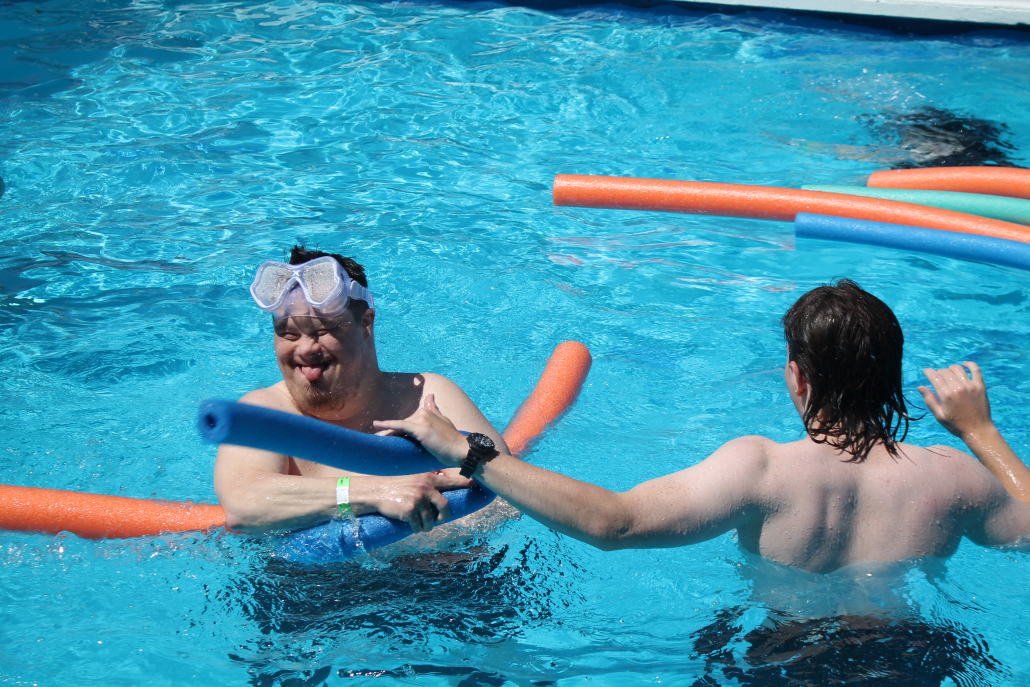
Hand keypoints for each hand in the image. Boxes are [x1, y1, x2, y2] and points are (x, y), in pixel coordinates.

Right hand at [351, 469, 472, 532]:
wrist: (375, 491)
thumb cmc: (395, 487)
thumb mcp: (413, 479)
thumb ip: (427, 484)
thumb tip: (442, 496)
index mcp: (428, 479)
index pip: (451, 481)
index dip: (463, 483)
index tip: (474, 483)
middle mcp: (426, 488)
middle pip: (445, 507)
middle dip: (443, 517)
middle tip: (438, 520)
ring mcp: (418, 499)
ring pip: (430, 522)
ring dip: (425, 526)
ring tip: (418, 523)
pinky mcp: (409, 511)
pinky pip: (418, 527)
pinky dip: (415, 529)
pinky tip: (409, 524)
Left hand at [373, 394, 469, 467]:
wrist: (461, 450)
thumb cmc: (453, 441)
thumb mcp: (444, 421)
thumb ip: (435, 409)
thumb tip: (430, 396)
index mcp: (429, 412)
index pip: (410, 420)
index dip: (399, 427)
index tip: (381, 426)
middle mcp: (424, 413)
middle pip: (404, 424)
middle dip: (396, 434)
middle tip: (383, 444)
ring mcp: (422, 420)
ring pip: (401, 426)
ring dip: (390, 434)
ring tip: (379, 443)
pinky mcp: (420, 429)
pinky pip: (400, 426)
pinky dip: (388, 425)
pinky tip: (377, 424)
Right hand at [917, 361, 993, 438]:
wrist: (978, 430)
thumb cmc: (957, 425)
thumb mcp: (939, 416)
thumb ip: (930, 400)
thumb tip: (920, 387)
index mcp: (946, 395)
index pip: (935, 377)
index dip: (928, 372)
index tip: (926, 371)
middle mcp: (958, 388)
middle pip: (945, 371)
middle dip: (938, 372)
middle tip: (938, 377)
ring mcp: (971, 386)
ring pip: (958, 368)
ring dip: (951, 368)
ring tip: (949, 373)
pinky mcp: (981, 386)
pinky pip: (976, 370)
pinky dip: (970, 364)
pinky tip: (965, 364)